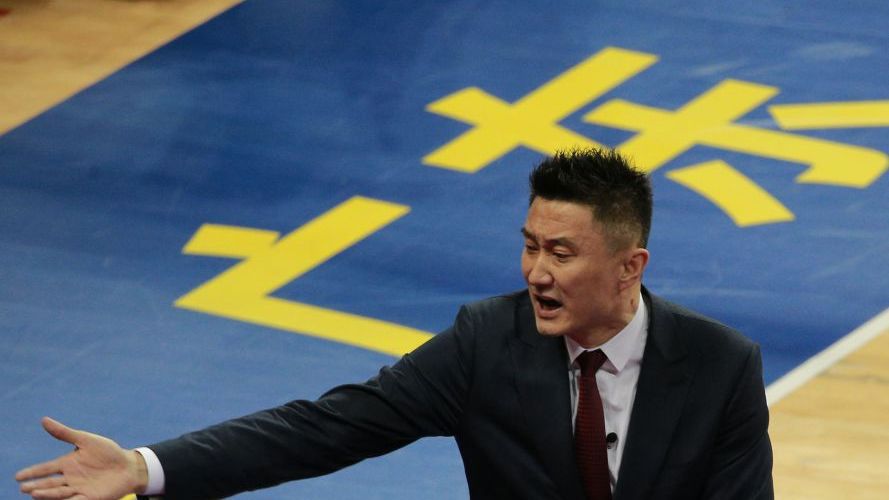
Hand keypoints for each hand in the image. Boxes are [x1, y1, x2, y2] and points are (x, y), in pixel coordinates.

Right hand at [15, 417, 147, 499]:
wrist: (128, 466)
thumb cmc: (108, 452)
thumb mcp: (86, 440)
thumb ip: (65, 433)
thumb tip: (44, 420)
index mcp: (67, 464)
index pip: (46, 469)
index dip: (32, 472)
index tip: (18, 476)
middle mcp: (70, 478)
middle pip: (50, 483)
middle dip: (36, 486)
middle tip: (24, 488)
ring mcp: (79, 489)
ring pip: (59, 493)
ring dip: (47, 494)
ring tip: (34, 493)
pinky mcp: (90, 498)